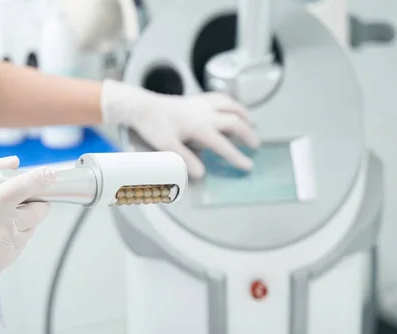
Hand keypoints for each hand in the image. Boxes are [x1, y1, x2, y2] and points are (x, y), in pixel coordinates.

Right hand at [0, 156, 54, 296]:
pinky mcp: (6, 261)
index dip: (41, 178)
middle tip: (17, 200)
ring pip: (32, 227)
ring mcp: (5, 247)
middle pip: (39, 210)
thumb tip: (16, 163)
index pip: (23, 187)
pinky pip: (22, 243)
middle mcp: (1, 228)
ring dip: (23, 220)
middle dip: (34, 201)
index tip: (51, 173)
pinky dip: (14, 236)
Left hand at [101, 79, 259, 178]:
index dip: (237, 157)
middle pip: (235, 121)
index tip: (248, 166)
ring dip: (243, 114)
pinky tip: (231, 107)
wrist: (142, 106)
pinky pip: (219, 97)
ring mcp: (201, 104)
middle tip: (255, 145)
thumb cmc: (153, 125)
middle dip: (248, 134)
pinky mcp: (195, 99)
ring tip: (251, 123)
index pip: (223, 145)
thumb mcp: (167, 147)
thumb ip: (185, 160)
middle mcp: (205, 113)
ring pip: (230, 105)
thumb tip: (201, 173)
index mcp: (200, 126)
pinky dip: (230, 102)